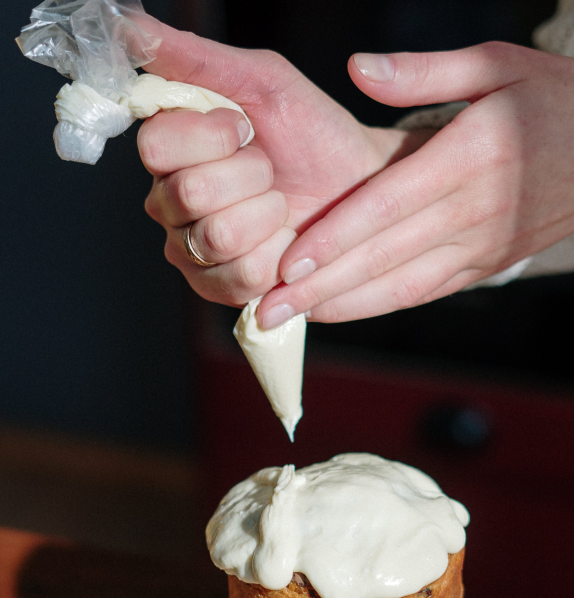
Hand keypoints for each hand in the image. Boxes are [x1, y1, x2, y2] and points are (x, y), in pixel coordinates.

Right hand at [133, 15, 409, 311]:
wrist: (365, 189)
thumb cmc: (313, 133)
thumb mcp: (260, 79)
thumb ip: (190, 55)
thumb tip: (126, 25)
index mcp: (169, 150)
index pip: (155, 145)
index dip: (211, 136)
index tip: (246, 127)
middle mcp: (167, 202)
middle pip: (188, 193)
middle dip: (250, 176)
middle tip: (269, 169)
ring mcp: (188, 249)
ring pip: (215, 236)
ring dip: (267, 215)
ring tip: (279, 205)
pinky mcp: (216, 289)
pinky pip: (237, 276)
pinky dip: (276, 255)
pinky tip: (282, 242)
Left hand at [256, 43, 573, 325]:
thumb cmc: (551, 97)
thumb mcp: (499, 65)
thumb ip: (424, 71)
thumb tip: (358, 67)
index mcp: (472, 156)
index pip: (389, 204)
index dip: (335, 237)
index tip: (287, 261)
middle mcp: (477, 208)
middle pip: (385, 254)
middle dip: (320, 286)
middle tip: (264, 307)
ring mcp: (484, 242)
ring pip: (401, 283)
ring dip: (339, 306)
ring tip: (283, 320)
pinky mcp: (487, 263)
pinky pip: (425, 291)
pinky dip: (376, 305)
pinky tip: (332, 312)